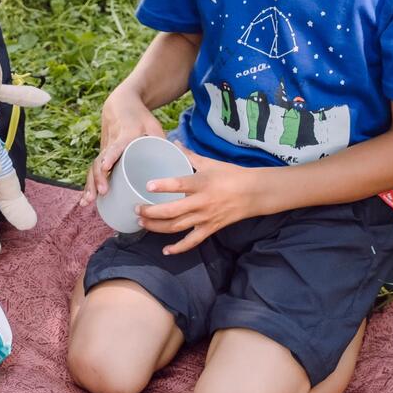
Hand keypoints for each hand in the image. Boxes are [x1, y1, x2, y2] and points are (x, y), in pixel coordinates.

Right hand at [80, 87, 164, 205]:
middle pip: (100, 161)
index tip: (106, 167)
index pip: (115, 146)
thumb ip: (161, 143)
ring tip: (88, 202)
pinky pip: (93, 171)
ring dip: (90, 185)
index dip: (110, 156)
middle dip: (98, 177)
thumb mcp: (154, 125)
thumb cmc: (140, 117)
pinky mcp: (102, 155)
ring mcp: (104, 149)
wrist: (120, 105)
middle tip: (102, 192)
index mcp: (125, 134)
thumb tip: (174, 166)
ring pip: (93, 168)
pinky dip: (89, 186)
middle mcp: (111, 142)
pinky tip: (86, 200)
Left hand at [136, 145, 262, 254]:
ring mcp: (205, 217)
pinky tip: (165, 250)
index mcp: (202, 183)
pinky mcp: (210, 228)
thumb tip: (174, 142)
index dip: (163, 186)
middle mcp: (202, 202)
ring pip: (177, 227)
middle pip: (172, 211)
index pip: (180, 184)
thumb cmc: (232, 175)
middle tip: (136, 209)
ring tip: (141, 223)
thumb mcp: (210, 163)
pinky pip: (192, 241)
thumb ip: (189, 155)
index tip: (147, 186)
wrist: (256, 193)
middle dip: (151, 212)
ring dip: (156, 227)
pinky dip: (178, 248)